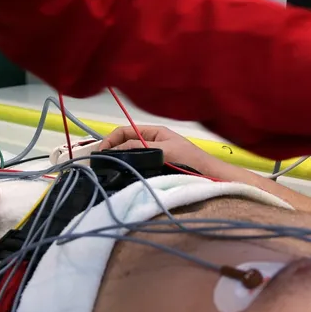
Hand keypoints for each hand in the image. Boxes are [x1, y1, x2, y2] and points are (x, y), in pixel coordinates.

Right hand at [95, 125, 215, 170]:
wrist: (210, 178)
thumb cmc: (190, 160)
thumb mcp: (164, 150)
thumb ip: (140, 148)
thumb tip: (115, 150)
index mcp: (154, 133)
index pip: (125, 131)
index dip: (111, 139)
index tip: (101, 153)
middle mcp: (152, 144)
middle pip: (125, 145)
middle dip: (112, 152)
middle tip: (101, 166)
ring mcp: (153, 158)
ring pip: (130, 158)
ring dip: (120, 164)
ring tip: (109, 173)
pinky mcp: (156, 172)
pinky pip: (138, 170)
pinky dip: (129, 173)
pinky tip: (124, 180)